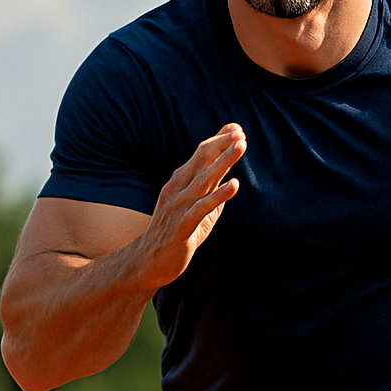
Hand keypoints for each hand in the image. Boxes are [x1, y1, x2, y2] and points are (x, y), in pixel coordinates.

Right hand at [138, 123, 246, 287]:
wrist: (149, 261)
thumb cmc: (176, 232)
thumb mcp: (195, 206)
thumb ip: (211, 188)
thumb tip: (229, 170)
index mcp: (180, 182)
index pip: (200, 155)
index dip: (218, 141)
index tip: (237, 129)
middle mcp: (178, 189)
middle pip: (201, 160)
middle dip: (222, 144)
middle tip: (241, 133)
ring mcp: (179, 206)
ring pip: (204, 179)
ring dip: (224, 161)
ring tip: (241, 146)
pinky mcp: (183, 225)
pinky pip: (203, 207)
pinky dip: (219, 195)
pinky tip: (235, 185)